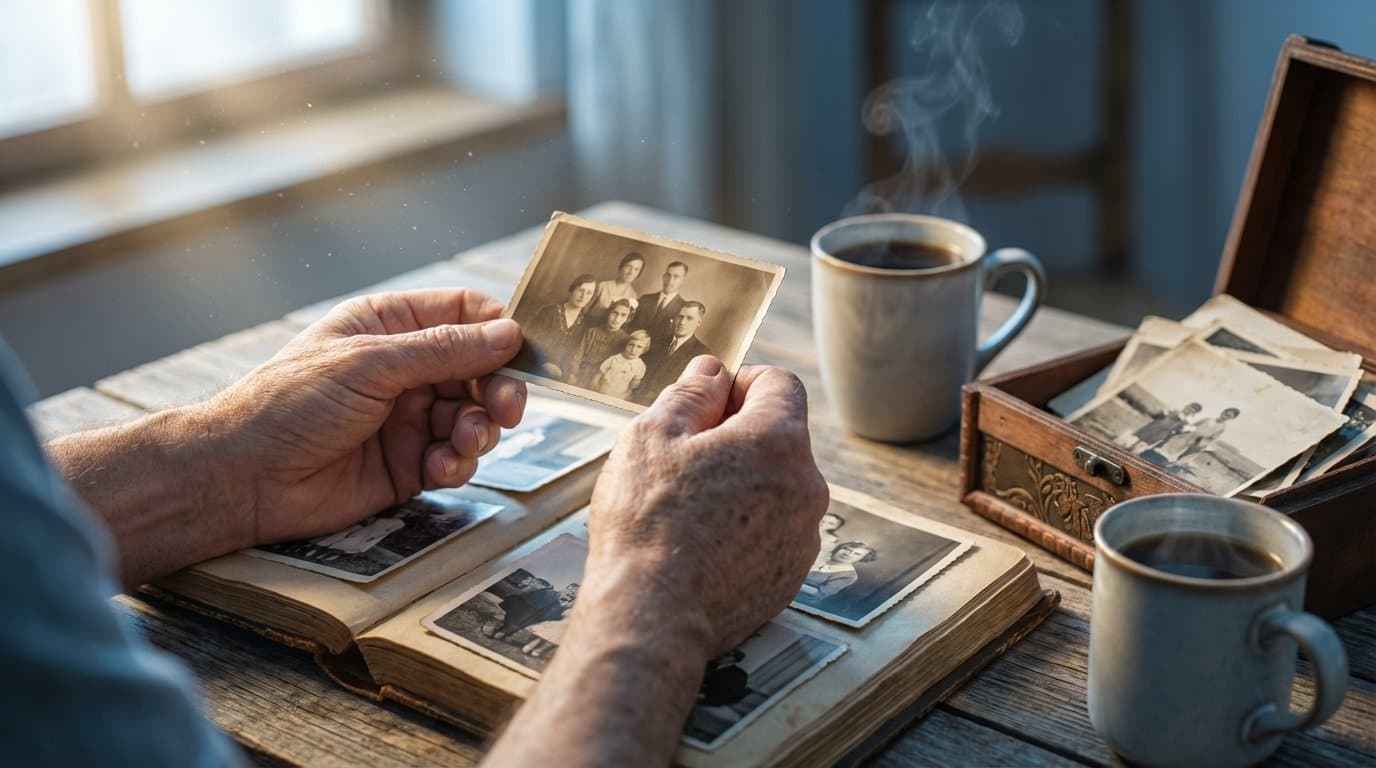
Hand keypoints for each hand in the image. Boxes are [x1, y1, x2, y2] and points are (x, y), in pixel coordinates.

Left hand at [202, 288, 526, 545]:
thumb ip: (444, 350)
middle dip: (497, 389)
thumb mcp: (371, 364)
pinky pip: (454, 460)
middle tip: (506, 409)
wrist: (245, 477)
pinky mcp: (408, 465)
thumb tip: (508, 333)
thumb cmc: (291, 404)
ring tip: (463, 443)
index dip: (497, 330)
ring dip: (478, 431)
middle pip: (479, 370)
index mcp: (390, 326)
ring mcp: (408, 418)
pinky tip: (440, 469)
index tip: (519, 352)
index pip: (464, 314)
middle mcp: (405, 369)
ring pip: (473, 417)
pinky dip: (458, 464)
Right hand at [582, 356, 828, 658]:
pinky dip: (744, 528)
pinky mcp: (790, 576)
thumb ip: (691, 393)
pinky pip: (772, 532)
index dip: (739, 382)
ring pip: (776, 487)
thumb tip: (712, 370)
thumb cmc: (647, 522)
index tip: (706, 402)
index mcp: (779, 441)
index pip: (780, 383)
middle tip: (683, 458)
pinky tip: (700, 543)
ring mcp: (803, 536)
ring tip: (687, 507)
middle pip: (779, 437)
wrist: (653, 617)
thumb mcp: (652, 435)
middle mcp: (807, 486)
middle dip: (737, 436)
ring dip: (742, 483)